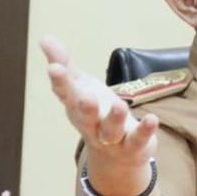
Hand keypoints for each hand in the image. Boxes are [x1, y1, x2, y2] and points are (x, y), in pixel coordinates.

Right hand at [40, 36, 158, 168]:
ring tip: (119, 106)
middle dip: (84, 107)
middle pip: (85, 117)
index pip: (65, 94)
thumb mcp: (81, 87)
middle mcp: (91, 124)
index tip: (54, 67)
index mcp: (76, 107)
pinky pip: (138, 139)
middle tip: (85, 97)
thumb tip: (45, 38)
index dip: (60, 82)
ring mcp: (112, 138)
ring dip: (115, 119)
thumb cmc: (96, 114)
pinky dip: (144, 130)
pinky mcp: (134, 145)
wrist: (116, 157)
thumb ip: (66, 64)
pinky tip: (151, 118)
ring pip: (111, 131)